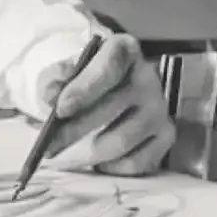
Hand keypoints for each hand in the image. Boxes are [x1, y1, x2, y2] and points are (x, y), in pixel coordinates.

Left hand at [42, 33, 175, 175]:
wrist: (108, 88)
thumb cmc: (82, 77)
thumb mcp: (63, 70)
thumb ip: (54, 79)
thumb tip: (51, 96)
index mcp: (123, 50)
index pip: (109, 66)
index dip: (85, 89)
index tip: (61, 109)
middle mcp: (147, 76)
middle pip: (113, 107)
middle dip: (75, 129)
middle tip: (50, 144)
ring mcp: (160, 107)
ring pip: (123, 139)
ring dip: (91, 152)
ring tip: (69, 154)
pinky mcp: (166, 134)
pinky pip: (139, 160)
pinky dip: (113, 166)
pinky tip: (97, 161)